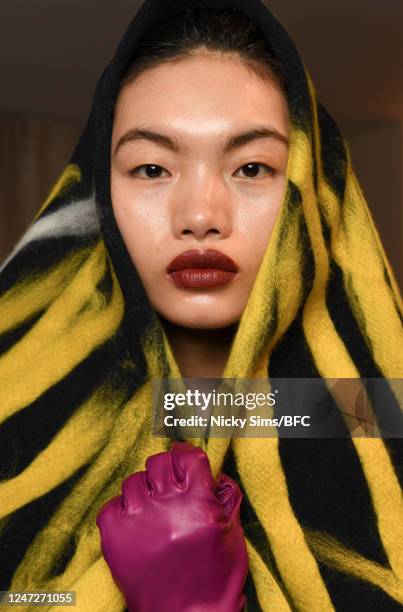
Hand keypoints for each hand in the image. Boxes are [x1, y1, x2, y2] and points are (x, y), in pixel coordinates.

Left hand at [96, 442, 248, 611]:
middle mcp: (168, 505)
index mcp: (199, 502)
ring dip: (143, 491)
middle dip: (165, 470)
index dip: (185, 454)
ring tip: (152, 510)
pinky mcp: (115, 536)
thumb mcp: (231, 534)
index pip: (188, 456)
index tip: (182, 458)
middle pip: (158, 462)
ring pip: (133, 481)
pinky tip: (136, 524)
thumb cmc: (215, 579)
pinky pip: (112, 505)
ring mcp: (139, 519)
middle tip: (168, 486)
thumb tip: (218, 475)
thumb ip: (226, 498)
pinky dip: (123, 510)